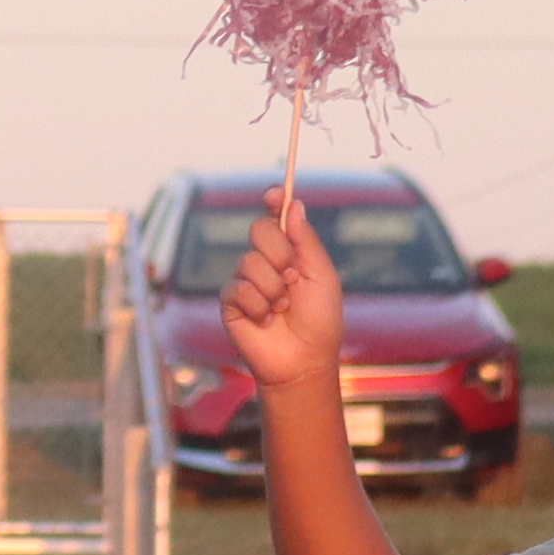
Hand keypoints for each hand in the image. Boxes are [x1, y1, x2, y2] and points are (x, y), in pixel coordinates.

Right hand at [219, 188, 342, 394]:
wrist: (303, 361)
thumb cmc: (320, 321)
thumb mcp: (322, 276)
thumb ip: (306, 240)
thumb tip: (294, 203)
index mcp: (291, 252)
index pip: (277, 217)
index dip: (275, 200)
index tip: (276, 193)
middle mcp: (266, 262)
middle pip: (259, 230)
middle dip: (279, 253)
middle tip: (292, 278)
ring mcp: (247, 280)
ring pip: (249, 262)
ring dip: (272, 288)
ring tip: (282, 308)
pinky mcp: (232, 301)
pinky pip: (238, 288)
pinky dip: (258, 306)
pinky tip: (266, 320)